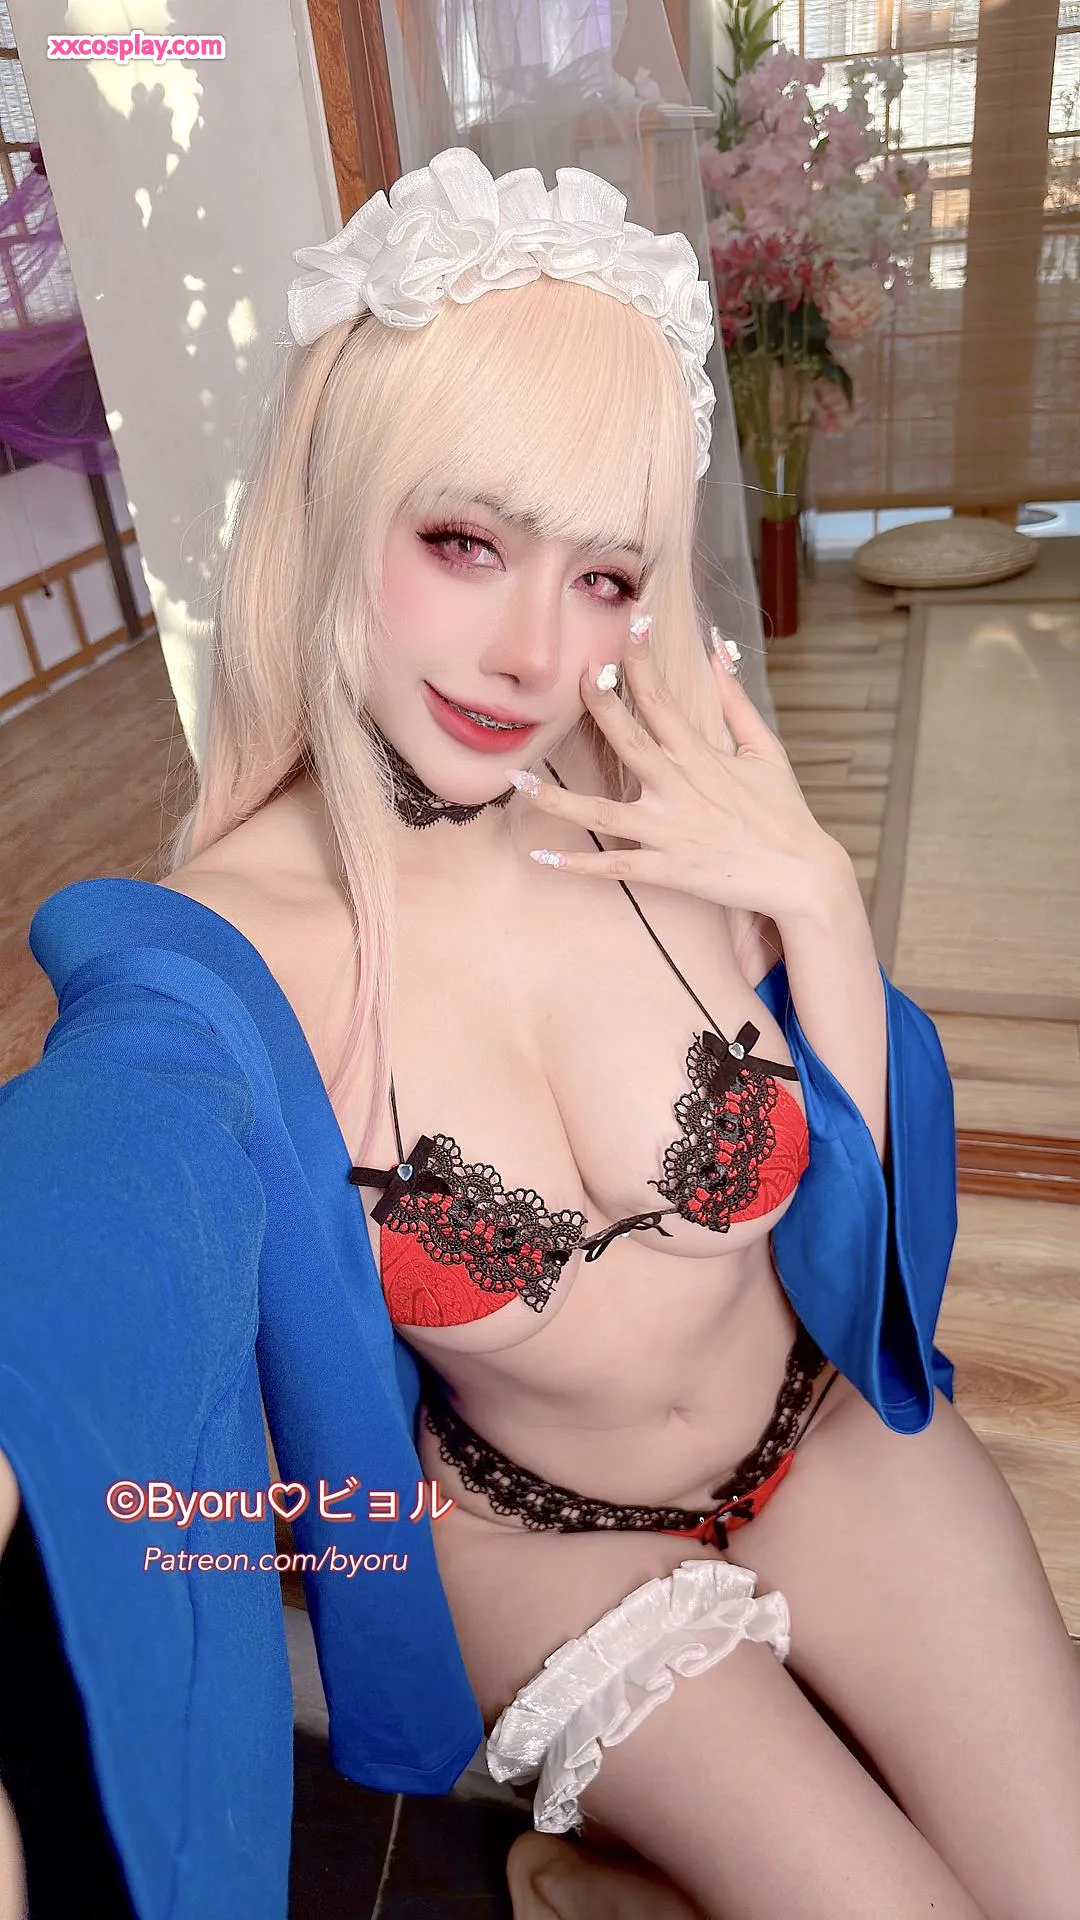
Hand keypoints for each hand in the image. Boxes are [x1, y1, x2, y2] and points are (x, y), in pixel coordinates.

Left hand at [507, 619, 847, 927]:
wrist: (800, 875)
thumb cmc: (782, 810)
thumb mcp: (765, 748)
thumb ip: (734, 699)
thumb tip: (717, 648)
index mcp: (702, 756)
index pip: (663, 700)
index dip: (642, 661)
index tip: (628, 625)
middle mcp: (679, 789)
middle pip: (629, 742)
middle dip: (600, 706)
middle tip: (573, 677)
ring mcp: (669, 831)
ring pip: (601, 812)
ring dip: (556, 797)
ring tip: (514, 780)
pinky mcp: (665, 869)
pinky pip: (613, 866)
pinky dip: (576, 864)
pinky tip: (539, 853)